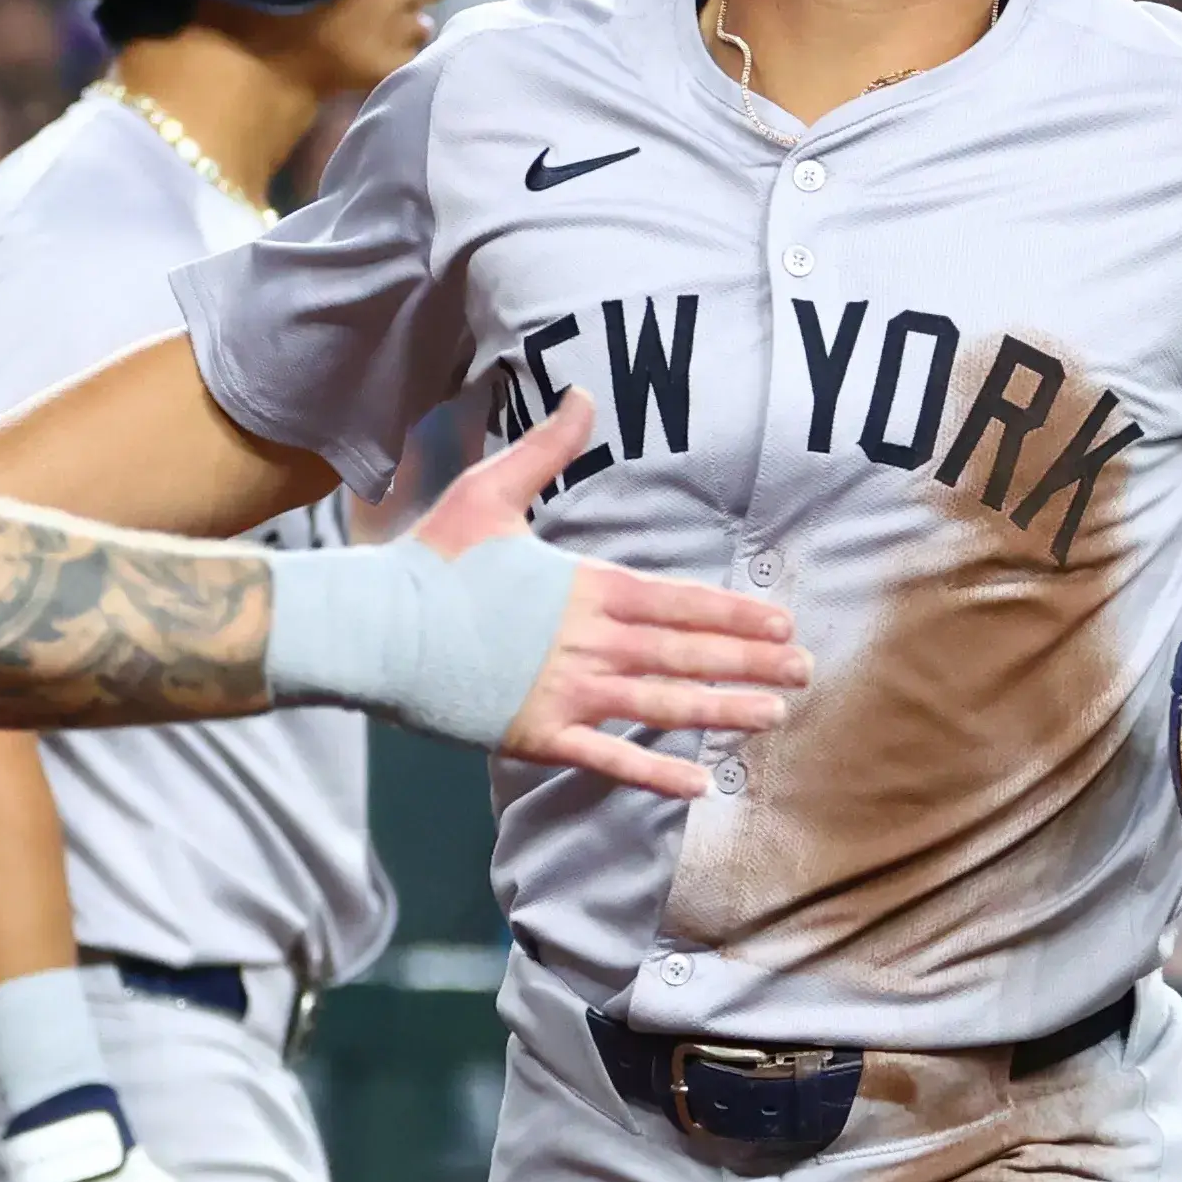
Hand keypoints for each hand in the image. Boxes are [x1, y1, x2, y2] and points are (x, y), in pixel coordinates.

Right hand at [412, 398, 806, 797]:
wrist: (374, 628)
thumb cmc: (431, 560)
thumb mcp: (490, 492)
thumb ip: (546, 450)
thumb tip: (583, 394)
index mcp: (585, 587)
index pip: (678, 601)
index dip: (734, 614)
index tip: (782, 622)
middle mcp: (588, 642)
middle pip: (686, 654)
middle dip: (751, 662)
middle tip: (806, 671)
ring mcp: (566, 693)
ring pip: (662, 706)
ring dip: (723, 712)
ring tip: (774, 716)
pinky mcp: (536, 734)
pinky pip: (608, 759)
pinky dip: (654, 775)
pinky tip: (699, 786)